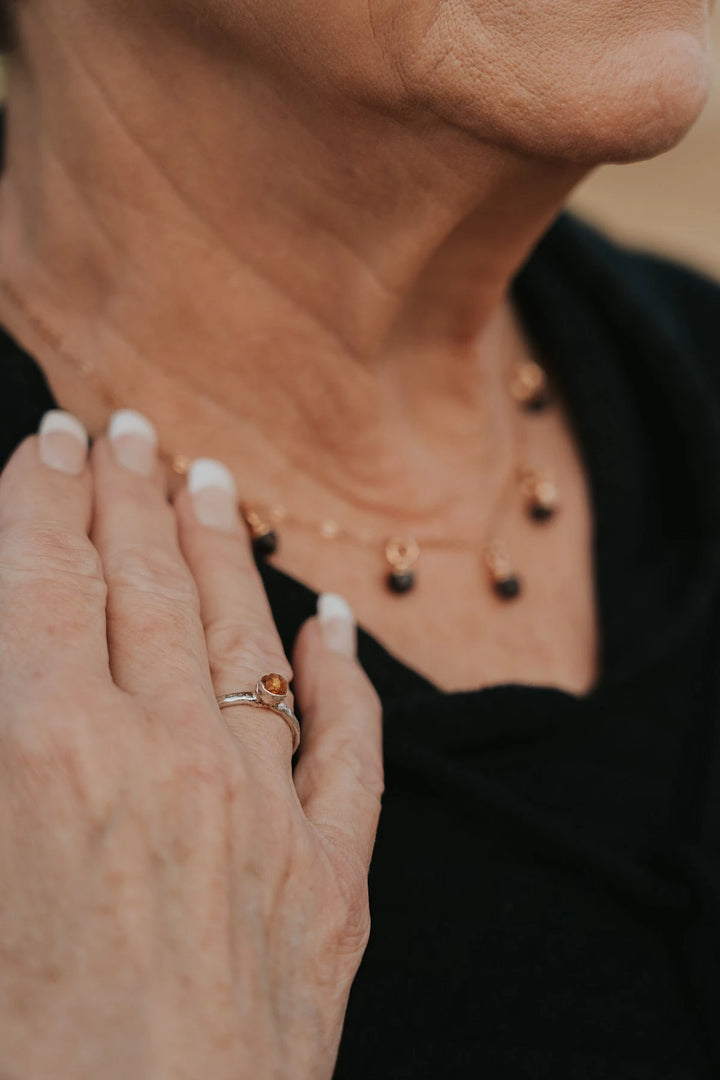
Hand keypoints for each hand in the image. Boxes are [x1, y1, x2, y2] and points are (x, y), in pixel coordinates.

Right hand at [0, 409, 382, 1079]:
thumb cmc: (14, 1055)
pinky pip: (347, 754)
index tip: (51, 441)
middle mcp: (164, 760)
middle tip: (130, 428)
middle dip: (130, 496)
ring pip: (241, 640)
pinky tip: (335, 625)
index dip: (45, 500)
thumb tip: (15, 655)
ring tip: (211, 484)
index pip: (46, 581)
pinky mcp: (331, 885)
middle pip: (143, 586)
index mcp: (45, 755)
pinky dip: (345, 682)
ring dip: (223, 554)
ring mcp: (262, 816)